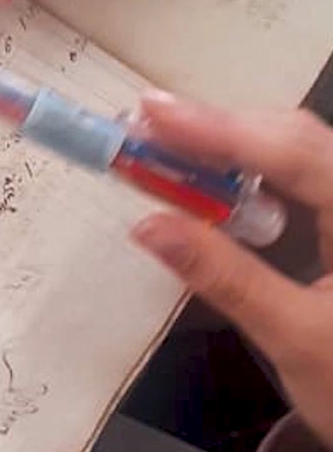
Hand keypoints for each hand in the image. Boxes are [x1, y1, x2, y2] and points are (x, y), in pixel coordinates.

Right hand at [128, 93, 332, 451]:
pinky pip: (305, 181)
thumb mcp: (294, 338)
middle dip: (221, 130)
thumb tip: (149, 226)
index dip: (220, 129)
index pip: (294, 155)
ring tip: (166, 150)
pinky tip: (214, 184)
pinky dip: (254, 176)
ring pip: (301, 153)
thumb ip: (225, 278)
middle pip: (298, 139)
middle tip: (145, 128)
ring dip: (233, 149)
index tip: (153, 114)